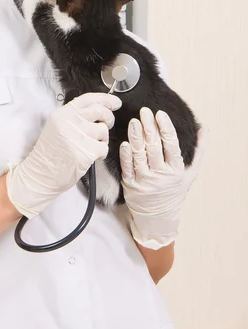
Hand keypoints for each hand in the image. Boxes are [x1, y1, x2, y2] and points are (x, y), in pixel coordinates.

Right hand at [6, 92, 121, 217]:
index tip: (115, 102)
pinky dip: (101, 153)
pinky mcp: (86, 152)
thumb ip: (74, 117)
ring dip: (102, 139)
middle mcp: (70, 121)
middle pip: (100, 111)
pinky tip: (91, 157)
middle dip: (109, 118)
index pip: (88, 99)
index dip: (105, 99)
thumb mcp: (57, 127)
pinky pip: (104, 148)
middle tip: (108, 124)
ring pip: (103, 130)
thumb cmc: (50, 154)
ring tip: (91, 146)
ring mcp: (78, 136)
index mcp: (62, 114)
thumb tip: (98, 110)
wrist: (41, 175)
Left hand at [119, 107, 204, 249]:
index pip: (171, 145)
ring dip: (136, 137)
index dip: (165, 128)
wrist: (158, 217)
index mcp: (176, 170)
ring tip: (134, 121)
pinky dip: (126, 154)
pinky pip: (127, 167)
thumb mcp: (190, 173)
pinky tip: (125, 142)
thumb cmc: (174, 191)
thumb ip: (198, 150)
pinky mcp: (131, 185)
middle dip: (149, 127)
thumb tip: (204, 128)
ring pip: (139, 155)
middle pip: (154, 147)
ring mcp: (144, 180)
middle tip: (144, 111)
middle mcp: (160, 175)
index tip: (160, 114)